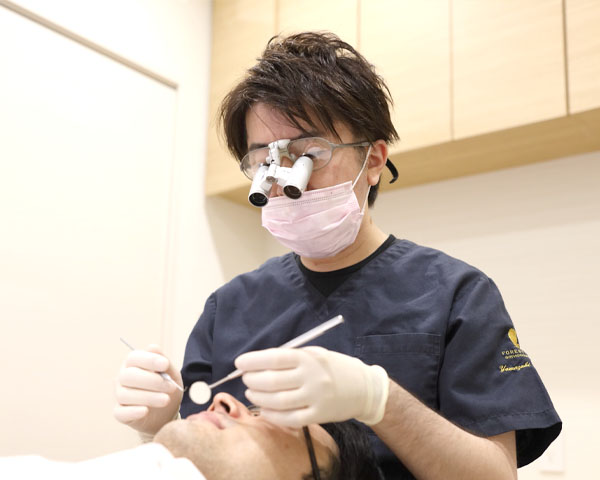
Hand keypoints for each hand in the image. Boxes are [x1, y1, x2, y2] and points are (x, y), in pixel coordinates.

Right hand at [114, 344, 182, 435]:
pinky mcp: (120, 413)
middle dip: (151, 381)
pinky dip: (133, 412)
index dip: (149, 360)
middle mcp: (122, 377)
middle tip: (171, 387)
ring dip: (148, 397)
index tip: (165, 364)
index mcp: (133, 364)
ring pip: (125, 395)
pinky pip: (120, 413)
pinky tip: (146, 411)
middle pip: (128, 376)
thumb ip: (164, 363)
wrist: (167, 412)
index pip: (134, 358)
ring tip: (166, 400)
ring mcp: (120, 395)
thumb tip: (152, 347)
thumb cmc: (167, 388)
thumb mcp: (171, 374)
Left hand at [235, 346, 388, 427]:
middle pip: (272, 381)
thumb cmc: (334, 367)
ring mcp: (315, 398)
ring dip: (258, 397)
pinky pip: (289, 418)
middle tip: (245, 379)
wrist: (364, 388)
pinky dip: (272, 415)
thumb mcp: (315, 354)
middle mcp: (311, 377)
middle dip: (252, 380)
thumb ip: (290, 358)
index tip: (240, 363)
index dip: (253, 361)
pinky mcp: (318, 415)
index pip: (274, 358)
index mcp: (308, 358)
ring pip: (277, 401)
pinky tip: (264, 409)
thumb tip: (258, 364)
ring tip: (251, 392)